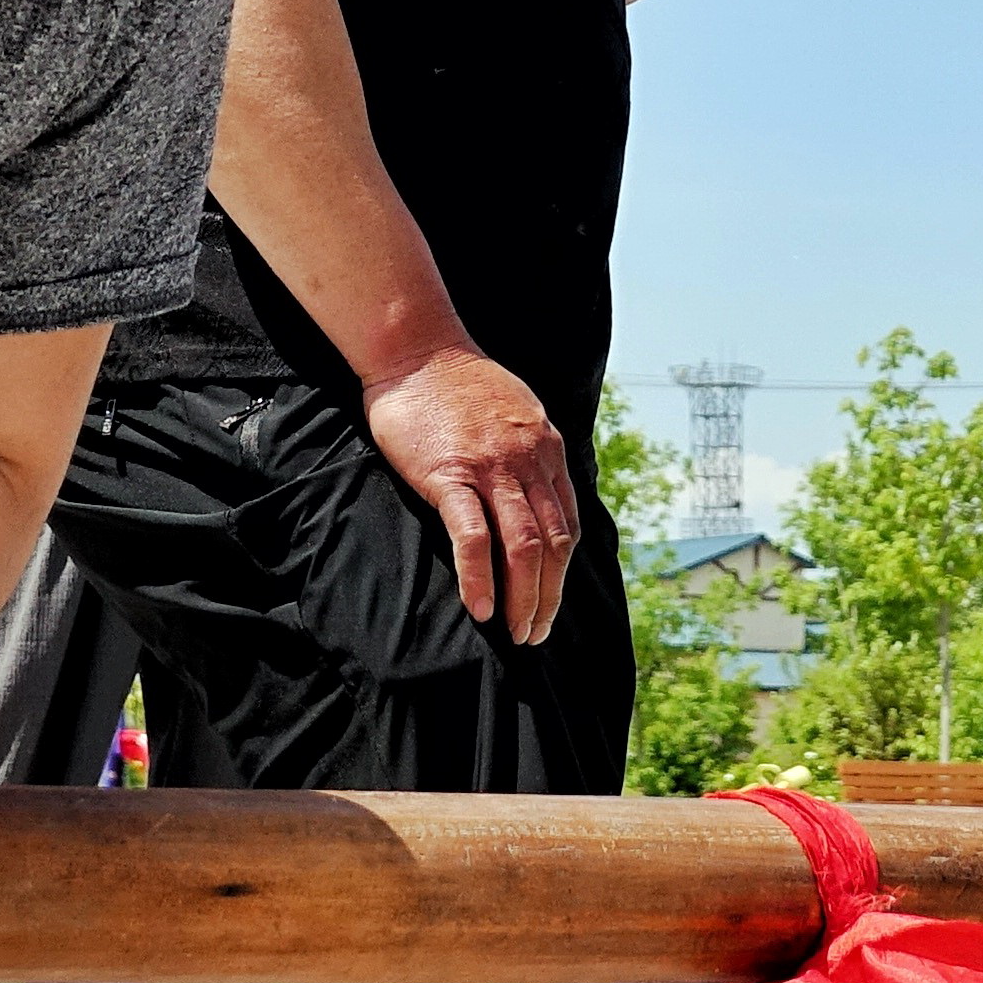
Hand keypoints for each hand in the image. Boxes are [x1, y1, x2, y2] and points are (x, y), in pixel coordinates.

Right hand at [360, 344, 575, 641]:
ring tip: (516, 633)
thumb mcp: (514, 413)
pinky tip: (479, 608)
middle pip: (552, 544)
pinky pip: (473, 537)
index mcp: (546, 449)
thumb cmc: (454, 386)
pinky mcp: (450, 474)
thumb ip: (528, 453)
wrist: (415, 348)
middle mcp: (528, 461)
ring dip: (523, 598)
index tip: (551, 603)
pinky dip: (480, 578)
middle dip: (549, 596)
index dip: (562, 572)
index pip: (567, 524)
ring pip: (523, 547)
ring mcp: (491, 468)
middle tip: (536, 634)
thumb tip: (533, 494)